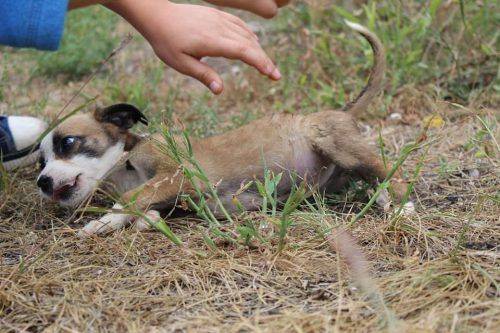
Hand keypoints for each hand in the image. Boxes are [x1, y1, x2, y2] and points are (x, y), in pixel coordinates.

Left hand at [107, 0, 280, 93]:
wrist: (157, 15)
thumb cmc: (166, 42)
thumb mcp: (181, 63)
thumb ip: (203, 75)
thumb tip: (220, 90)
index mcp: (211, 41)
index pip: (243, 52)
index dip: (260, 63)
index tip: (272, 74)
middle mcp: (219, 28)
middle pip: (250, 44)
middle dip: (265, 60)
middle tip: (276, 76)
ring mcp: (219, 19)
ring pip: (247, 34)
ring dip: (259, 49)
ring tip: (266, 65)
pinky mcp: (217, 15)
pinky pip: (239, 24)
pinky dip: (250, 35)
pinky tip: (254, 43)